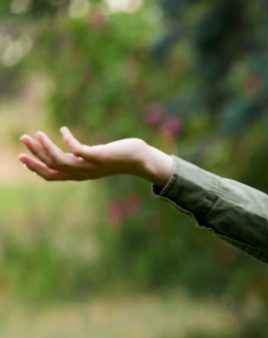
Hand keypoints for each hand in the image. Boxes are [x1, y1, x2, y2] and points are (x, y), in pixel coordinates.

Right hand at [18, 127, 172, 184]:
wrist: (143, 160)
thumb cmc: (120, 156)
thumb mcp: (96, 158)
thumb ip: (83, 156)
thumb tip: (71, 150)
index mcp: (80, 174)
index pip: (52, 176)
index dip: (36, 168)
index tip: (22, 157)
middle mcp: (84, 173)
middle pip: (52, 168)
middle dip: (34, 156)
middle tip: (23, 140)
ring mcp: (91, 166)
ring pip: (60, 161)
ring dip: (45, 148)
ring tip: (35, 133)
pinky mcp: (100, 157)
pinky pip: (78, 150)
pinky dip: (68, 140)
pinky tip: (63, 129)